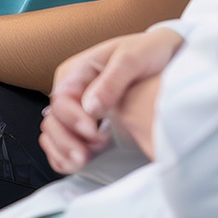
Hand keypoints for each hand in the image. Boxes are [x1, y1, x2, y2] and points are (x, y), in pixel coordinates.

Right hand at [40, 28, 183, 173]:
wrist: (164, 55)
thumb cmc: (147, 52)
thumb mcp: (132, 59)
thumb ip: (111, 81)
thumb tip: (90, 107)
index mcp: (75, 72)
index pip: (61, 101)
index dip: (73, 120)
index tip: (95, 131)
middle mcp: (71, 91)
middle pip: (52, 120)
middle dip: (66, 140)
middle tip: (87, 154)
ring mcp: (76, 109)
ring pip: (53, 134)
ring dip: (64, 150)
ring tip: (84, 160)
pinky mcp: (86, 125)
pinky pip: (63, 143)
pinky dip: (64, 156)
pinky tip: (78, 164)